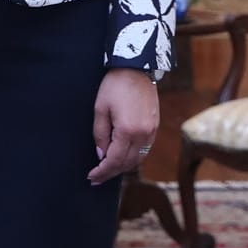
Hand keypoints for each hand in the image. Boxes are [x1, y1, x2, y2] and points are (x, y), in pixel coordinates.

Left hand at [88, 68, 158, 183]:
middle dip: (111, 173)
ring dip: (123, 167)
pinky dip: (133, 157)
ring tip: (107, 170)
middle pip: (128, 163)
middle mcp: (143, 134)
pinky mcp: (155, 126)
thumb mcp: (100, 109)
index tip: (92, 178)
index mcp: (128, 130)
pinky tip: (122, 157)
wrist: (136, 68)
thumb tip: (101, 155)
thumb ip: (100, 134)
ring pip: (138, 159)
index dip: (102, 171)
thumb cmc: (114, 86)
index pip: (114, 160)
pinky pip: (145, 149)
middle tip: (97, 179)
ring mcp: (152, 131)